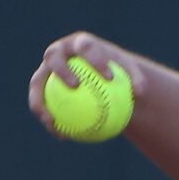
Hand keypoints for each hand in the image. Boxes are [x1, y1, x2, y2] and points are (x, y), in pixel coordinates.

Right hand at [29, 32, 148, 135]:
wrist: (96, 76)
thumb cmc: (115, 74)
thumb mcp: (128, 75)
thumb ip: (134, 80)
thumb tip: (141, 92)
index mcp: (80, 43)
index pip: (86, 47)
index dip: (95, 59)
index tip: (109, 77)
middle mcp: (59, 52)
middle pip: (54, 57)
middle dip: (62, 70)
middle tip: (76, 87)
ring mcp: (46, 69)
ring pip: (37, 84)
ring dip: (41, 101)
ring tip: (52, 121)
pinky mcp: (41, 87)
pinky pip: (42, 104)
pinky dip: (50, 120)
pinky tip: (62, 136)